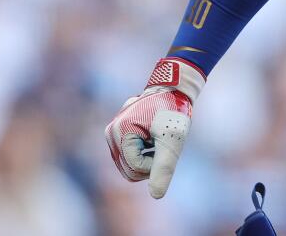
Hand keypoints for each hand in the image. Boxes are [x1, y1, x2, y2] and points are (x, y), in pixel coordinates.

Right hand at [104, 57, 205, 197]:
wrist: (174, 89)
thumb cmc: (174, 112)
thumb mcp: (173, 141)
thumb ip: (164, 167)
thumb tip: (156, 196)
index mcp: (120, 132)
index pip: (136, 169)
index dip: (157, 163)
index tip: (166, 143)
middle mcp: (110, 133)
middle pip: (129, 171)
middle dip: (151, 163)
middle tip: (163, 143)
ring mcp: (112, 133)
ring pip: (129, 166)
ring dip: (148, 158)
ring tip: (158, 138)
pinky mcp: (117, 134)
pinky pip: (129, 157)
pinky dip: (144, 152)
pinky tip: (152, 137)